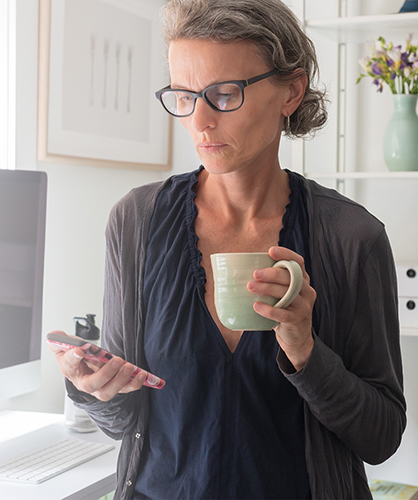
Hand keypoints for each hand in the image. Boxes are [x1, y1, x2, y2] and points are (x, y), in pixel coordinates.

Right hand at [47, 330, 146, 400]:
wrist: (85, 368)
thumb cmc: (76, 358)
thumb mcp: (64, 346)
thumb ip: (59, 340)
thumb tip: (54, 335)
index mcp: (71, 370)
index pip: (69, 365)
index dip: (73, 358)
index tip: (79, 350)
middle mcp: (85, 382)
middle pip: (92, 385)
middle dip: (105, 374)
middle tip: (116, 360)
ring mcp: (100, 387)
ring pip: (108, 392)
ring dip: (121, 380)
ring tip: (129, 367)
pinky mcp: (115, 386)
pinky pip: (125, 389)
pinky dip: (135, 383)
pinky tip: (141, 374)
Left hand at [247, 247, 315, 370]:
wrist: (296, 338)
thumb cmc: (284, 310)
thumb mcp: (282, 294)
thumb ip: (272, 282)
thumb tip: (242, 270)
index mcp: (303, 280)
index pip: (298, 262)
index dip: (286, 254)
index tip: (271, 251)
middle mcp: (307, 291)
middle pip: (291, 277)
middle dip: (272, 273)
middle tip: (255, 274)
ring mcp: (304, 306)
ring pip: (287, 293)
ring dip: (267, 289)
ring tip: (250, 287)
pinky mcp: (297, 320)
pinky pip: (283, 314)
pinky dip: (268, 309)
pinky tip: (256, 306)